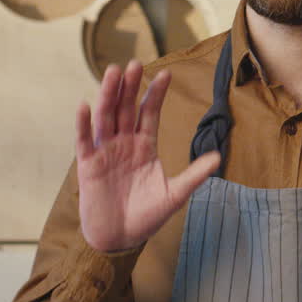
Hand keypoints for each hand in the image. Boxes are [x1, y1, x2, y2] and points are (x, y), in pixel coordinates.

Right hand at [74, 60, 220, 252]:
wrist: (120, 238)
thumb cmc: (146, 216)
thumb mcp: (174, 194)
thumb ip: (194, 175)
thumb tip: (218, 157)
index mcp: (144, 145)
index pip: (150, 113)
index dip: (156, 94)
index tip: (166, 73)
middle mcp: (124, 143)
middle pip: (126, 108)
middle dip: (130, 87)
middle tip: (135, 63)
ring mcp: (105, 151)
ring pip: (106, 117)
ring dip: (109, 95)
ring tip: (113, 73)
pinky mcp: (88, 165)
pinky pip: (84, 141)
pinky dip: (83, 124)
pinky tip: (85, 105)